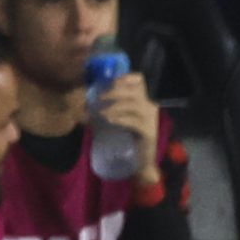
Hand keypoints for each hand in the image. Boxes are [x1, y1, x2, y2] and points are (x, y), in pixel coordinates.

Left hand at [91, 73, 164, 187]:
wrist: (141, 162)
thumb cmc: (128, 139)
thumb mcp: (120, 119)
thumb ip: (111, 107)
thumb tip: (88, 100)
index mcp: (144, 100)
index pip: (139, 81)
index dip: (125, 77)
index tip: (110, 82)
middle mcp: (150, 107)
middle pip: (135, 91)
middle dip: (115, 91)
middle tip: (100, 97)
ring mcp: (151, 120)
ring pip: (134, 105)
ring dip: (115, 106)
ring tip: (102, 112)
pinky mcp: (149, 132)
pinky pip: (134, 121)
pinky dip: (121, 118)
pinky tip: (110, 120)